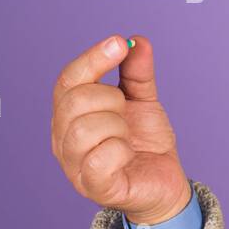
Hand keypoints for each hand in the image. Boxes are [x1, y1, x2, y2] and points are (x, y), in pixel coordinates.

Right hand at [50, 34, 191, 223]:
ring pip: (85, 128)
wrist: (165, 182)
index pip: (68, 79)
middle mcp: (63, 138)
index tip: (120, 44)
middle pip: (74, 100)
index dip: (93, 58)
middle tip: (127, 112)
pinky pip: (99, 160)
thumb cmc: (146, 143)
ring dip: (117, 126)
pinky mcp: (94, 187)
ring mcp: (74, 164)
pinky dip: (121, 151)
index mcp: (70, 114)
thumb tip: (137, 41)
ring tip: (128, 136)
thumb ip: (137, 73)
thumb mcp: (144, 101)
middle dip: (111, 98)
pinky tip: (129, 154)